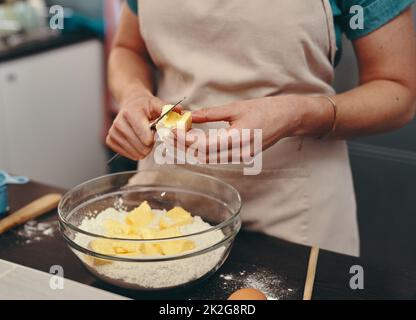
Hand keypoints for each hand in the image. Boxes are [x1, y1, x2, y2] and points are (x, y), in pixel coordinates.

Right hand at [106, 93, 179, 159]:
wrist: (131, 103)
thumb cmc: (146, 105)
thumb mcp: (156, 103)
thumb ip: (168, 108)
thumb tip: (181, 111)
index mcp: (131, 113)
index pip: (146, 138)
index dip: (154, 139)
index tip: (155, 133)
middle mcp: (119, 123)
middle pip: (142, 147)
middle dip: (150, 145)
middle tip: (150, 136)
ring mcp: (113, 132)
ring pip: (135, 153)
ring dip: (143, 149)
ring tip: (144, 138)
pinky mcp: (110, 140)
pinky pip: (126, 154)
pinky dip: (134, 151)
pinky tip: (136, 141)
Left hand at [177, 95, 331, 161]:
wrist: (287, 117)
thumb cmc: (264, 109)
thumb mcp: (235, 108)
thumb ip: (210, 114)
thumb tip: (189, 115)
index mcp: (238, 138)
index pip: (203, 144)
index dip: (184, 140)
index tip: (171, 132)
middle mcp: (240, 152)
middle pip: (203, 155)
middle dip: (184, 147)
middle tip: (169, 136)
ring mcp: (242, 157)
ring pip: (209, 159)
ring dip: (193, 151)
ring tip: (178, 139)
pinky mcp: (242, 157)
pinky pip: (218, 158)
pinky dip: (204, 152)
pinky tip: (195, 143)